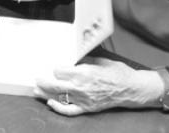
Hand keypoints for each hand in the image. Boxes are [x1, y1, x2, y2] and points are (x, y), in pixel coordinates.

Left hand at [34, 57, 159, 115]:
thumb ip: (85, 60)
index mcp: (84, 72)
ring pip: (58, 97)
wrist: (132, 88)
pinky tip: (50, 103)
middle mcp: (81, 86)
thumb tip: (74, 58)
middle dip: (43, 81)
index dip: (56, 68)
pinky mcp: (87, 108)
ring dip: (45, 93)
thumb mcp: (101, 60)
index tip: (55, 67)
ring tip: (36, 90)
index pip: (60, 70)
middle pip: (55, 84)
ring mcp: (83, 99)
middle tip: (37, 78)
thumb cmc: (118, 73)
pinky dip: (58, 108)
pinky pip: (69, 110)